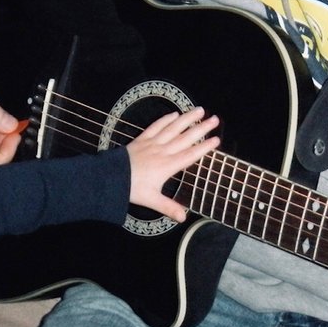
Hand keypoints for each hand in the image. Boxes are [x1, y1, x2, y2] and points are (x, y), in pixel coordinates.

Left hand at [125, 108, 219, 222]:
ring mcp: (152, 143)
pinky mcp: (142, 139)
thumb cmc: (131, 189)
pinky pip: (156, 126)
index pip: (190, 155)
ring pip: (173, 128)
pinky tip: (175, 114)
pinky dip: (166, 119)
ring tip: (200, 110)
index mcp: (167, 166)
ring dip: (187, 118)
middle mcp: (162, 152)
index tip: (217, 140)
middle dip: (201, 128)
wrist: (110, 177)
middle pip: (185, 138)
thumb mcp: (151, 200)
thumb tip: (184, 217)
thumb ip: (169, 207)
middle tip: (215, 119)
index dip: (205, 147)